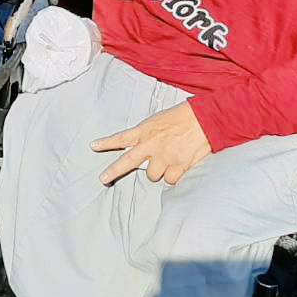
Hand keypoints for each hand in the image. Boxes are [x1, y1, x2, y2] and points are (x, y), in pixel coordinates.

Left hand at [93, 102, 210, 185]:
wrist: (203, 119)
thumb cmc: (181, 117)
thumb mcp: (158, 121)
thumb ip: (147, 134)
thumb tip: (141, 146)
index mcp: (145, 131)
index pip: (121, 138)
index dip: (106, 143)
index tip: (93, 146)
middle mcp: (151, 145)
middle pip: (127, 162)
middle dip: (113, 172)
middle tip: (103, 179)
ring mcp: (164, 157)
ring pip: (153, 176)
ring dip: (159, 172)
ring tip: (169, 160)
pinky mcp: (178, 166)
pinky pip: (171, 179)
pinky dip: (175, 176)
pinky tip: (180, 166)